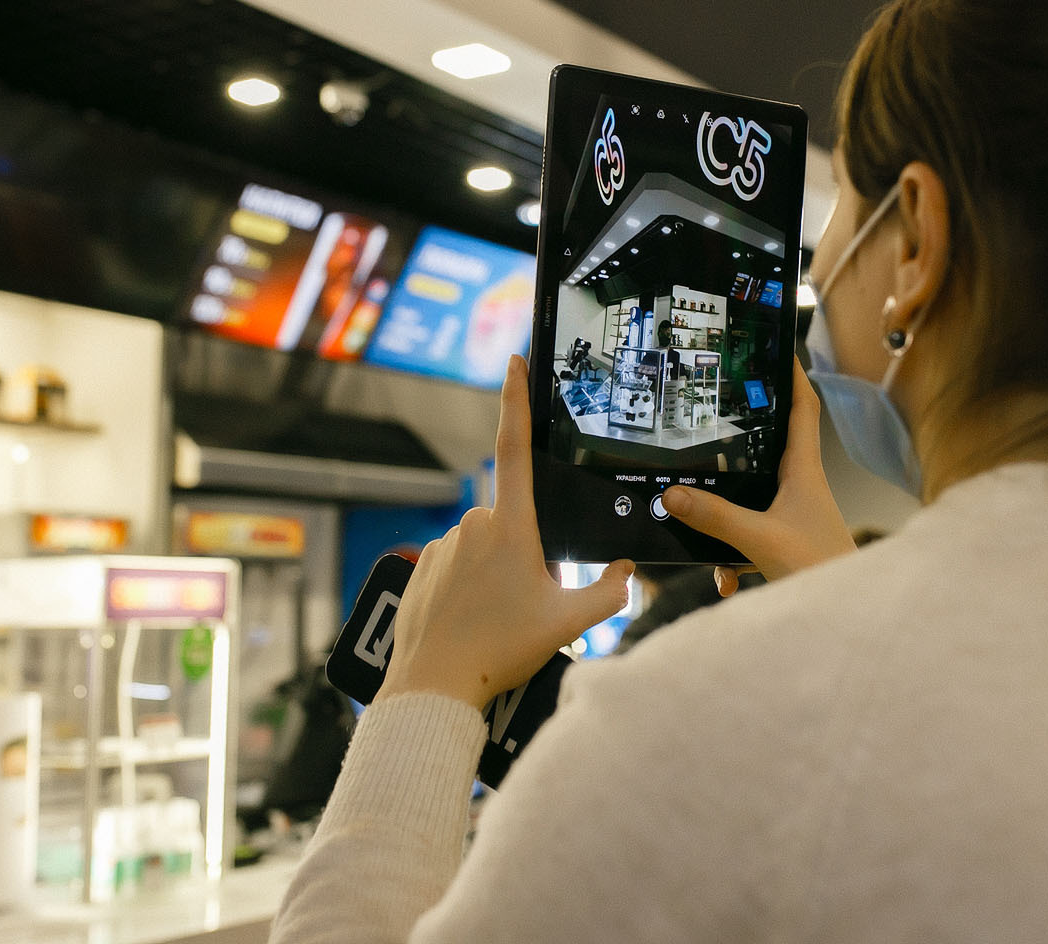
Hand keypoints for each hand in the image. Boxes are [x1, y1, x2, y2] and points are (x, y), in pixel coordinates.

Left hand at [378, 355, 633, 710]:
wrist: (433, 685)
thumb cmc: (500, 650)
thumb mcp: (568, 624)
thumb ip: (609, 593)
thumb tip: (626, 570)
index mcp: (511, 527)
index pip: (515, 448)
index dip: (516, 400)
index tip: (515, 361)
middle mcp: (473, 524)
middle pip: (514, 523)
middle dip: (528, 555)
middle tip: (530, 604)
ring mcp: (443, 545)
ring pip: (485, 548)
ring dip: (498, 575)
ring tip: (499, 623)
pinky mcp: (421, 568)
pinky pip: (457, 568)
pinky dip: (470, 590)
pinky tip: (472, 625)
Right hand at [661, 364, 853, 596]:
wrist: (846, 611)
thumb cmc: (818, 568)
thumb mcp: (759, 540)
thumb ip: (715, 518)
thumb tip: (673, 494)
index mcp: (804, 471)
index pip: (802, 409)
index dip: (791, 377)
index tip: (775, 350)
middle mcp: (801, 486)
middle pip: (771, 444)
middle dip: (742, 432)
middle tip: (715, 412)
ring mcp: (795, 513)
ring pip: (754, 495)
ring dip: (727, 511)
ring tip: (698, 521)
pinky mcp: (787, 539)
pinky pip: (751, 535)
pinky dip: (733, 556)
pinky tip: (725, 582)